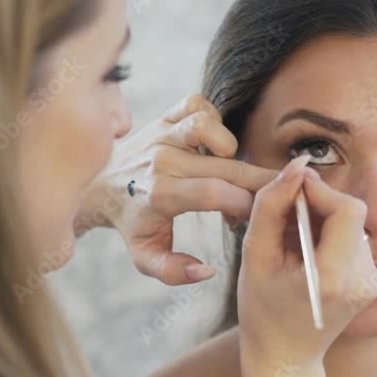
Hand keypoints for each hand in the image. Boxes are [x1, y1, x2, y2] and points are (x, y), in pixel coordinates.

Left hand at [75, 95, 278, 285]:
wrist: (99, 186)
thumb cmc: (131, 222)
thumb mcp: (145, 256)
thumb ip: (173, 271)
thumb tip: (207, 271)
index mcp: (160, 194)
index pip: (213, 193)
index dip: (245, 203)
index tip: (258, 215)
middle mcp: (162, 161)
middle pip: (224, 165)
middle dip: (257, 180)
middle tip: (277, 191)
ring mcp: (163, 135)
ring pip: (208, 126)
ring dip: (230, 146)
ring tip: (231, 166)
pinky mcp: (165, 117)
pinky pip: (197, 105)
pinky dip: (213, 118)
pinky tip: (214, 141)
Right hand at [237, 155, 376, 366]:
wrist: (285, 357)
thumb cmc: (262, 311)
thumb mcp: (255, 256)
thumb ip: (271, 206)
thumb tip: (296, 166)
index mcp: (334, 279)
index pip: (347, 210)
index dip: (320, 191)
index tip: (291, 189)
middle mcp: (363, 280)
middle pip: (351, 214)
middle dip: (318, 205)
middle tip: (284, 217)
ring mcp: (372, 282)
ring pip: (352, 224)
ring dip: (322, 220)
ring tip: (292, 241)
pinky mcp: (372, 281)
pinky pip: (353, 239)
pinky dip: (330, 236)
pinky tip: (307, 253)